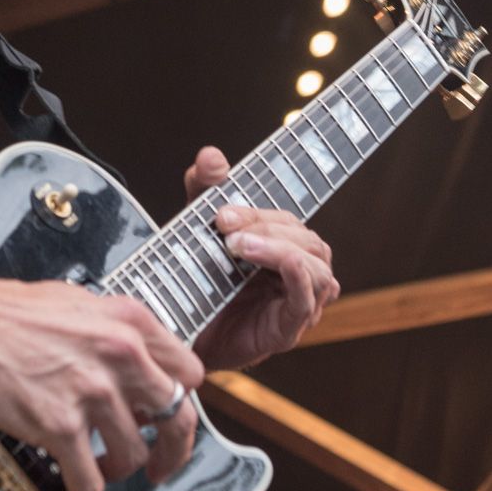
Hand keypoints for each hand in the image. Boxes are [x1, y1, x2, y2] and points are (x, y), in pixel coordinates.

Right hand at [0, 263, 202, 490]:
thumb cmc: (8, 310)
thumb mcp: (81, 304)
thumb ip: (118, 334)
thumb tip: (137, 367)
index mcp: (130, 322)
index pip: (189, 373)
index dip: (181, 401)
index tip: (169, 417)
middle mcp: (120, 355)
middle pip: (178, 420)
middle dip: (171, 450)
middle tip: (158, 465)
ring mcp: (92, 392)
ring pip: (134, 455)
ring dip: (118, 468)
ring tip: (99, 464)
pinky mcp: (60, 426)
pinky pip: (91, 479)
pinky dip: (85, 485)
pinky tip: (72, 475)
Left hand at [184, 145, 339, 370]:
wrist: (175, 335)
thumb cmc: (194, 282)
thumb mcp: (195, 227)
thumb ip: (205, 190)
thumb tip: (212, 155)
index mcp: (283, 245)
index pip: (287, 219)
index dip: (258, 210)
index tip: (219, 211)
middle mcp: (298, 271)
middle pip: (305, 238)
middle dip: (265, 226)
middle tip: (223, 228)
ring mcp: (298, 301)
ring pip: (316, 265)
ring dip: (279, 249)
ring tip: (238, 247)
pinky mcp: (288, 329)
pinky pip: (307, 299)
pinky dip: (296, 276)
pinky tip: (272, 263)